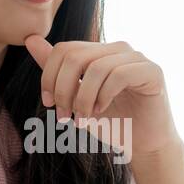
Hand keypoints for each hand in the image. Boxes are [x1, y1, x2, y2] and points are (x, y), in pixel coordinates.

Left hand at [23, 35, 180, 159]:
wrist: (143, 145)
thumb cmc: (112, 122)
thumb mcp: (76, 97)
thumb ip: (56, 70)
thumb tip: (31, 39)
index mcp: (100, 52)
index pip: (65, 49)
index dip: (50, 76)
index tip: (49, 104)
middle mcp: (118, 49)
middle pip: (76, 56)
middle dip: (64, 89)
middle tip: (64, 116)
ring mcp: (137, 58)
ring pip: (97, 67)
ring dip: (84, 98)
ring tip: (83, 118)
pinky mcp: (153, 72)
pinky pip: (119, 75)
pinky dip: (104, 95)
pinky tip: (102, 110)